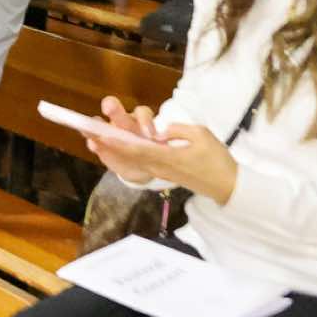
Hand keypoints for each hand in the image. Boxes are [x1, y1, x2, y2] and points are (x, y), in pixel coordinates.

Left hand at [83, 96, 237, 204]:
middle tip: (89, 133)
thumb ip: (178, 130)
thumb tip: (160, 131)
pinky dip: (127, 153)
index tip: (100, 135)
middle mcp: (159, 166)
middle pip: (128, 154)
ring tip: (96, 138)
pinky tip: (116, 147)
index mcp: (167, 158)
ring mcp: (160, 170)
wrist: (226, 186)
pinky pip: (141, 161)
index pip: (137, 149)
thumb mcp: (201, 135)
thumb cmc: (217, 160)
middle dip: (108, 144)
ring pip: (132, 158)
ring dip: (114, 149)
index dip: (117, 142)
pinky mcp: (164, 171)